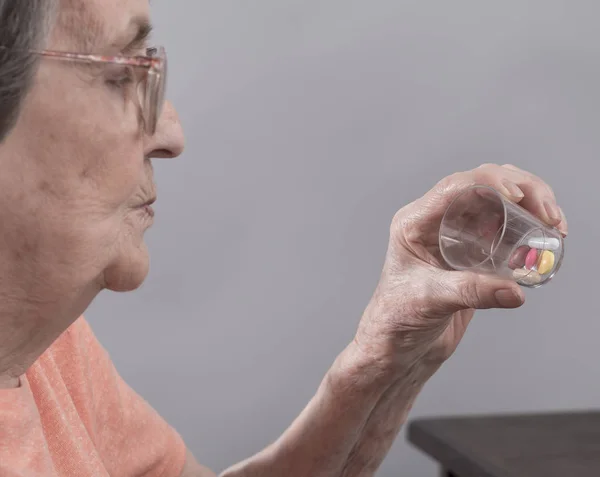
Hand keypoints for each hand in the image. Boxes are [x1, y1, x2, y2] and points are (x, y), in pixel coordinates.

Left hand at [354, 164, 567, 372]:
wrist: (399, 346)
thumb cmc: (396, 319)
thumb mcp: (430, 300)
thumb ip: (470, 292)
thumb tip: (513, 291)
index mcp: (415, 222)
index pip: (455, 186)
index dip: (490, 182)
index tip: (519, 196)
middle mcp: (435, 223)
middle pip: (483, 186)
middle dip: (522, 190)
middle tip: (548, 214)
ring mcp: (457, 237)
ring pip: (498, 204)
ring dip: (530, 206)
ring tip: (553, 224)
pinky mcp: (474, 255)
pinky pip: (504, 230)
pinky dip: (527, 229)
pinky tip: (542, 240)